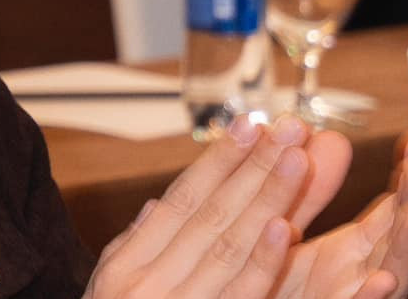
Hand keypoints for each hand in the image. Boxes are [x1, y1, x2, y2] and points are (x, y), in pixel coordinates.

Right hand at [83, 117, 407, 298]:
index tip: (248, 125)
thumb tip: (157, 206)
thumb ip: (135, 250)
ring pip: (229, 245)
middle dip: (252, 167)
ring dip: (266, 199)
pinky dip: (262, 262)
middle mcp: (147, 284)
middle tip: (288, 127)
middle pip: (208, 215)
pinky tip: (282, 228)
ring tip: (297, 158)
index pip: (180, 202)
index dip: (216, 163)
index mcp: (128, 268)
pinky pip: (241, 294)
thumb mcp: (110, 293)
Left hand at [268, 130, 407, 298]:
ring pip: (388, 274)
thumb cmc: (275, 286)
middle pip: (397, 236)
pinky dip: (368, 296)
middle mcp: (360, 277)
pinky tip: (381, 279)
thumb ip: (308, 190)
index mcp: (352, 252)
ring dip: (405, 244)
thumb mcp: (290, 228)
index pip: (391, 208)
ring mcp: (350, 298)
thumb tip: (324, 134)